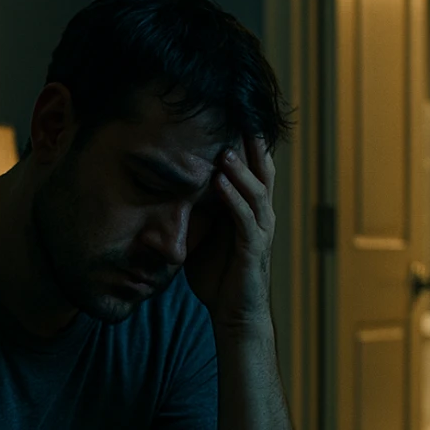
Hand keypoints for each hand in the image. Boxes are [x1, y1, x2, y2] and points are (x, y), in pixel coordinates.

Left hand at [184, 132, 276, 335]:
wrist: (234, 315)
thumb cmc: (218, 278)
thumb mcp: (203, 237)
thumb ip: (195, 213)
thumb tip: (166, 191)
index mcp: (250, 210)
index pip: (252, 168)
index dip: (246, 142)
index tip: (233, 114)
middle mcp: (261, 216)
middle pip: (263, 170)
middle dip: (252, 144)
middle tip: (240, 115)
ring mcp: (260, 231)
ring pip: (256, 191)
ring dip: (240, 169)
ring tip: (224, 149)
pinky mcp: (253, 249)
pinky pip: (246, 219)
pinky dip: (234, 198)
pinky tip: (221, 183)